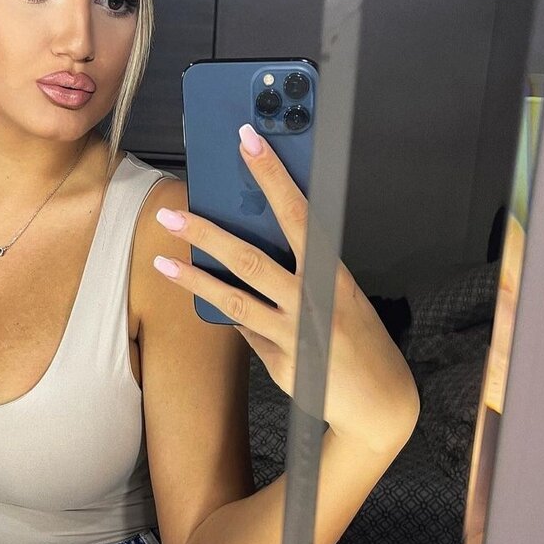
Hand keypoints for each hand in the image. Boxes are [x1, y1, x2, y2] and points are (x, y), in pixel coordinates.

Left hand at [153, 124, 418, 449]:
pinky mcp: (282, 361)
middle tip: (172, 214)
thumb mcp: (340, 294)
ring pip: (235, 298)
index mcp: (333, 272)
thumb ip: (302, 270)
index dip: (272, 176)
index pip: (298, 213)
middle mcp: (313, 299)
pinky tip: (202, 297)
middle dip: (208, 232)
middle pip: (251, 258)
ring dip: (195, 277)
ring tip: (162, 259)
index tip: (249, 142)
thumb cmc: (359, 337)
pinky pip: (245, 330)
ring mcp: (294, 332)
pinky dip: (227, 312)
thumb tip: (254, 245)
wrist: (380, 400)